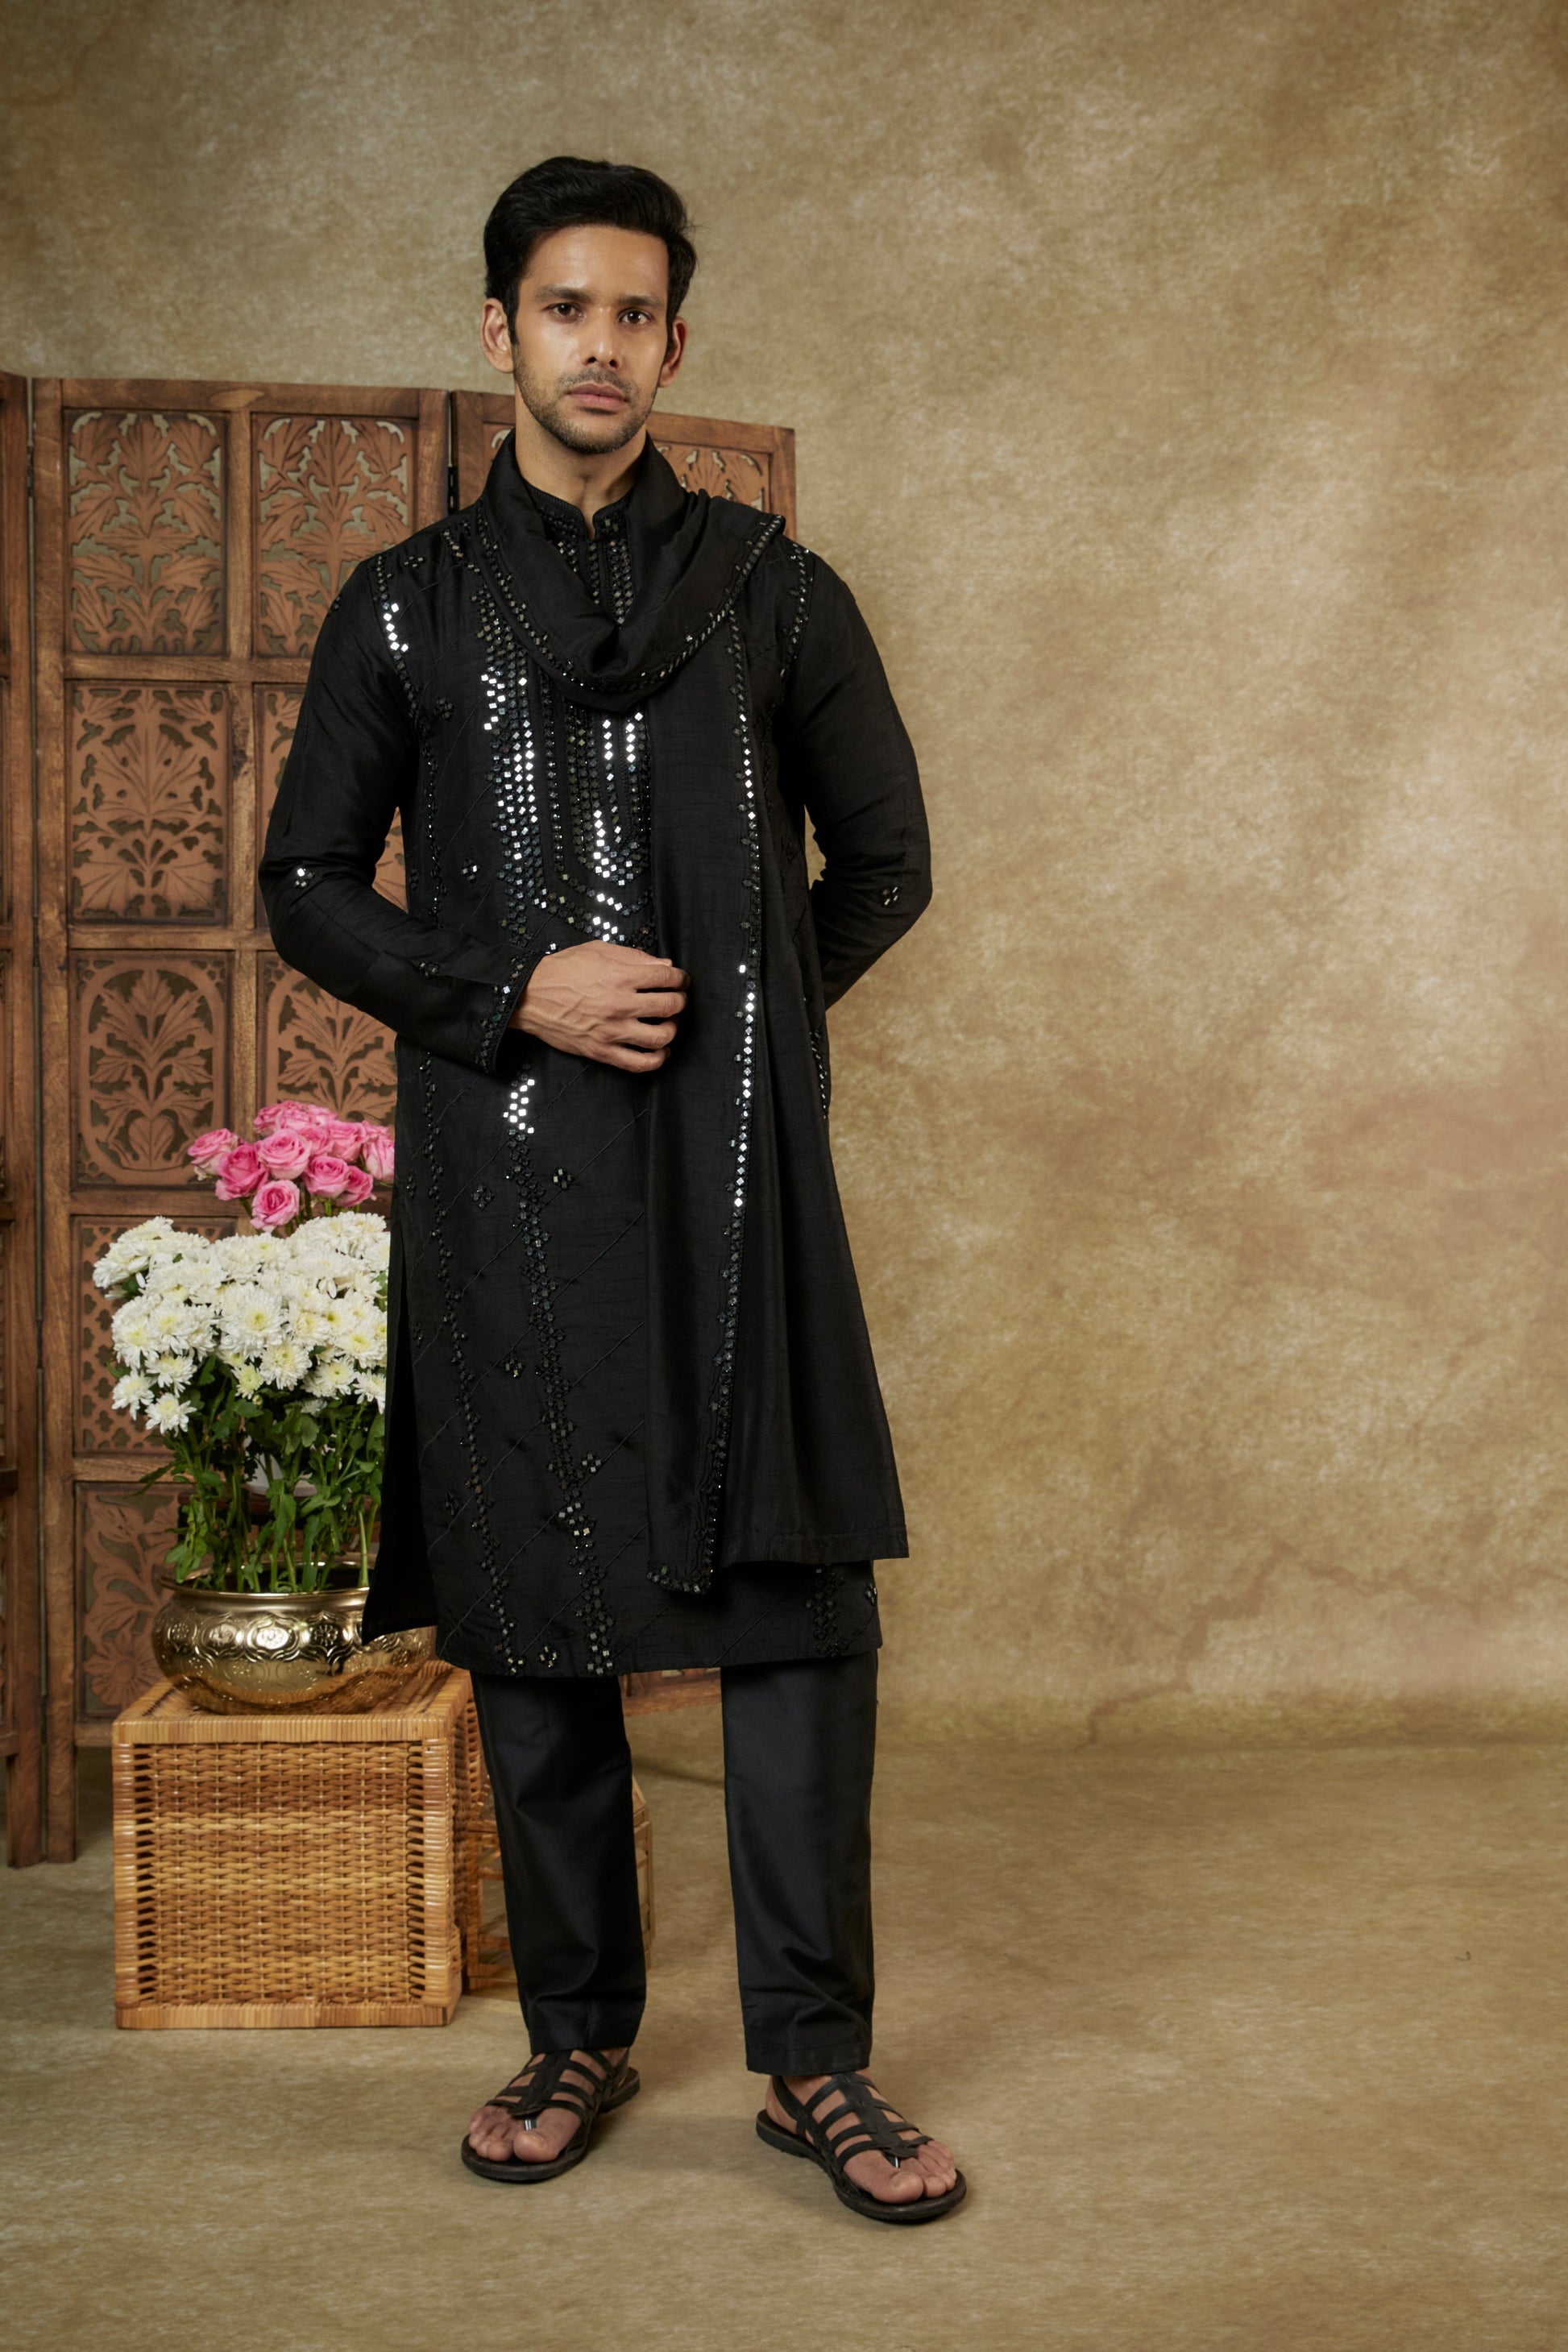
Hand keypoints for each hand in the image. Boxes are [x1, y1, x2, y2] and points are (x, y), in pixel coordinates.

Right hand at [510, 942, 687, 1072]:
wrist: (529, 996)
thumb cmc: (562, 970)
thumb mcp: (597, 951)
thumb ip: (634, 956)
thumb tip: (665, 965)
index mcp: (620, 975)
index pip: (667, 976)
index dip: (680, 977)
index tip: (680, 980)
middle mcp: (620, 1003)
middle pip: (670, 1005)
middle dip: (680, 1000)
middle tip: (677, 999)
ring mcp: (612, 1030)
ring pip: (661, 1036)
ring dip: (673, 1029)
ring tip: (668, 1024)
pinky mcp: (602, 1051)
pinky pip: (639, 1063)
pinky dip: (657, 1059)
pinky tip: (659, 1050)